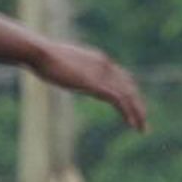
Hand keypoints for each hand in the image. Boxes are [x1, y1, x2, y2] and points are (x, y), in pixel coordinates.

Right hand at [30, 43, 147, 131]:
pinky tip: (132, 124)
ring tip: (141, 129)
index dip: (131, 94)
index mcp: (100, 60)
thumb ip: (75, 71)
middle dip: (138, 106)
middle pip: (130, 88)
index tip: (134, 108)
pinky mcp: (95, 84)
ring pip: (128, 96)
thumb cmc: (43, 58)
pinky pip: (119, 100)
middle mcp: (106, 66)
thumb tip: (73, 77)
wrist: (38, 52)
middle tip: (143, 123)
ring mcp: (102, 74)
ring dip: (137, 113)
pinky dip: (128, 112)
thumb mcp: (65, 65)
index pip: (123, 78)